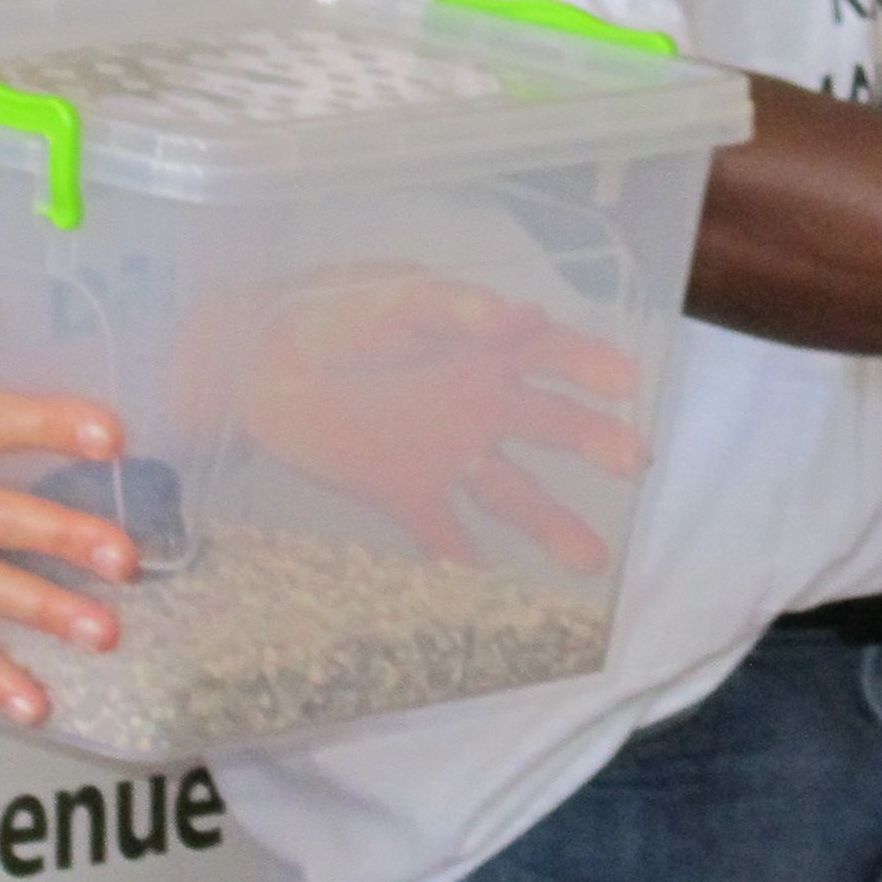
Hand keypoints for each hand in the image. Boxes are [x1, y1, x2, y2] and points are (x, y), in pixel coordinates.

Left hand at [201, 272, 643, 567]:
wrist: (248, 362)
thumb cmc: (325, 313)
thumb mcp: (390, 297)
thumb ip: (454, 309)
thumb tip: (520, 316)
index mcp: (479, 344)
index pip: (550, 352)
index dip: (590, 363)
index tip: (626, 382)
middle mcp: (476, 399)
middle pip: (550, 424)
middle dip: (594, 440)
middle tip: (632, 461)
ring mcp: (444, 449)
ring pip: (512, 491)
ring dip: (551, 523)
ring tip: (591, 561)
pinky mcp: (403, 487)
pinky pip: (443, 530)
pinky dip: (463, 557)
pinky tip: (488, 584)